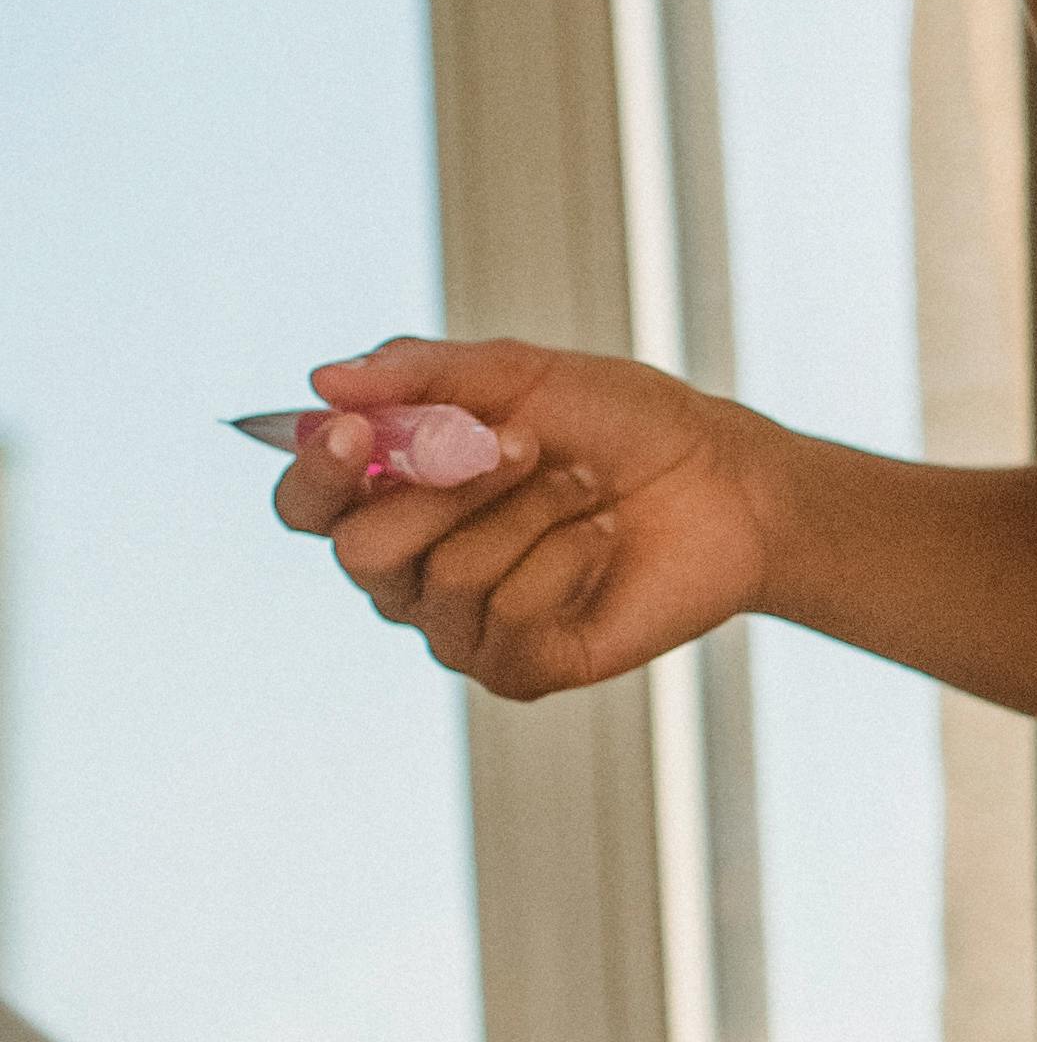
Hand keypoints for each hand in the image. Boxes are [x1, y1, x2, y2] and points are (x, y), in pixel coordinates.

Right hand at [274, 339, 781, 702]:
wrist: (725, 481)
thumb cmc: (619, 424)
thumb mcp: (520, 375)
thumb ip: (421, 374)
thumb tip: (323, 382)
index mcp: (392, 494)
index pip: (306, 506)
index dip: (318, 474)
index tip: (358, 433)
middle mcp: (409, 570)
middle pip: (361, 550)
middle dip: (447, 485)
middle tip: (525, 442)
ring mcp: (460, 626)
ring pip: (445, 576)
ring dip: (528, 510)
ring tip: (584, 483)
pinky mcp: (519, 667)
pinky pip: (508, 619)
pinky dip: (565, 559)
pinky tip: (603, 538)